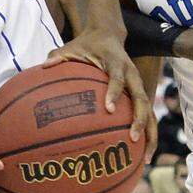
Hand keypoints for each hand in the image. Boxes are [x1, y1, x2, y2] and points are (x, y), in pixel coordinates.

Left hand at [43, 28, 156, 157]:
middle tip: (132, 137)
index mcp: (116, 63)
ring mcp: (138, 85)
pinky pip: (147, 115)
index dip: (114, 92)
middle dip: (139, 118)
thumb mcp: (71, 47)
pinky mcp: (139, 93)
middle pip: (141, 98)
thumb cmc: (86, 44)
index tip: (108, 109)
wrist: (108, 35)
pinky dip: (148, 134)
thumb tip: (42, 66)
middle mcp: (132, 74)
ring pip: (149, 110)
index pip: (117, 78)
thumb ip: (58, 56)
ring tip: (145, 157)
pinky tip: (143, 155)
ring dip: (150, 133)